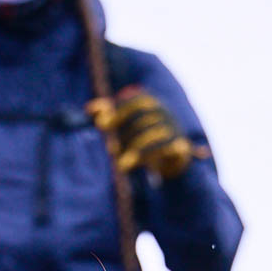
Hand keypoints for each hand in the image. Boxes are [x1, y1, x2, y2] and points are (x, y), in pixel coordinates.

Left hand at [87, 87, 207, 179]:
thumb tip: (89, 109)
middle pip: (144, 117)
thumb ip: (110, 116)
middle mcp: (165, 112)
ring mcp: (175, 129)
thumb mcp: (126, 127)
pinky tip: (146, 170)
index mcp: (151, 103)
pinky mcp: (182, 147)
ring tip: (121, 167)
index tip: (101, 125)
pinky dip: (155, 157)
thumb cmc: (144, 139)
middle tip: (110, 149)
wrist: (173, 158)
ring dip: (136, 151)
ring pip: (155, 136)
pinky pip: (169, 149)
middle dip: (125, 133)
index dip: (118, 110)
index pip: (135, 100)